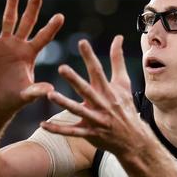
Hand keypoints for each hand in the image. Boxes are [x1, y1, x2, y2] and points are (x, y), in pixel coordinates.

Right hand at [0, 0, 64, 117]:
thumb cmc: (13, 99)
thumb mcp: (27, 95)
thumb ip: (37, 90)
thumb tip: (51, 90)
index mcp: (30, 54)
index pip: (43, 37)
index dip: (51, 27)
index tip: (61, 16)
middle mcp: (18, 45)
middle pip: (27, 22)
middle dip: (32, 8)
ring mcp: (3, 43)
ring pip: (9, 19)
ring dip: (11, 4)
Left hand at [41, 36, 150, 155]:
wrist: (133, 138)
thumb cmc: (125, 106)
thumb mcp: (124, 83)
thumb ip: (118, 60)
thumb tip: (118, 37)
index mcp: (108, 90)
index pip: (98, 71)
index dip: (90, 56)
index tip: (82, 42)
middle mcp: (101, 104)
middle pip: (86, 90)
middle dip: (74, 79)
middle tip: (62, 67)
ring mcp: (95, 120)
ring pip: (77, 110)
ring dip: (64, 103)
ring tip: (50, 95)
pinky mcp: (89, 133)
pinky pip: (71, 131)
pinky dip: (57, 129)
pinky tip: (43, 124)